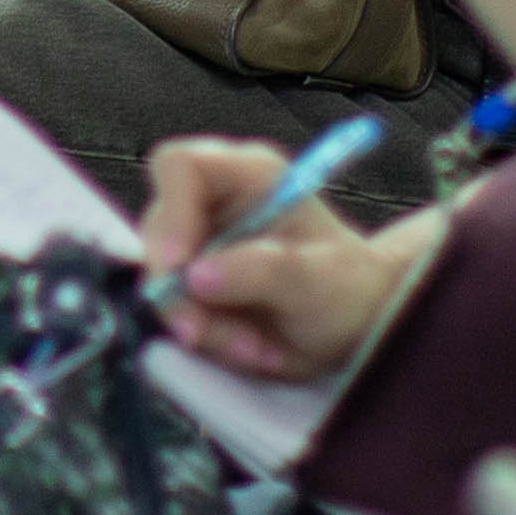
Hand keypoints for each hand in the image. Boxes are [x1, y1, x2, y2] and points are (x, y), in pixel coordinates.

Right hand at [130, 133, 412, 382]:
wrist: (355, 322)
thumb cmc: (347, 285)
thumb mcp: (319, 279)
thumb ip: (262, 271)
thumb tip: (197, 276)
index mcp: (247, 176)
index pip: (179, 166)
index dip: (170, 211)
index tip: (180, 266)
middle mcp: (212, 203)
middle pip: (160, 234)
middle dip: (183, 294)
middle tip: (209, 332)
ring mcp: (198, 245)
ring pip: (163, 285)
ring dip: (205, 327)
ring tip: (258, 347)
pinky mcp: (192, 286)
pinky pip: (177, 314)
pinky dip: (210, 341)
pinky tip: (253, 348)